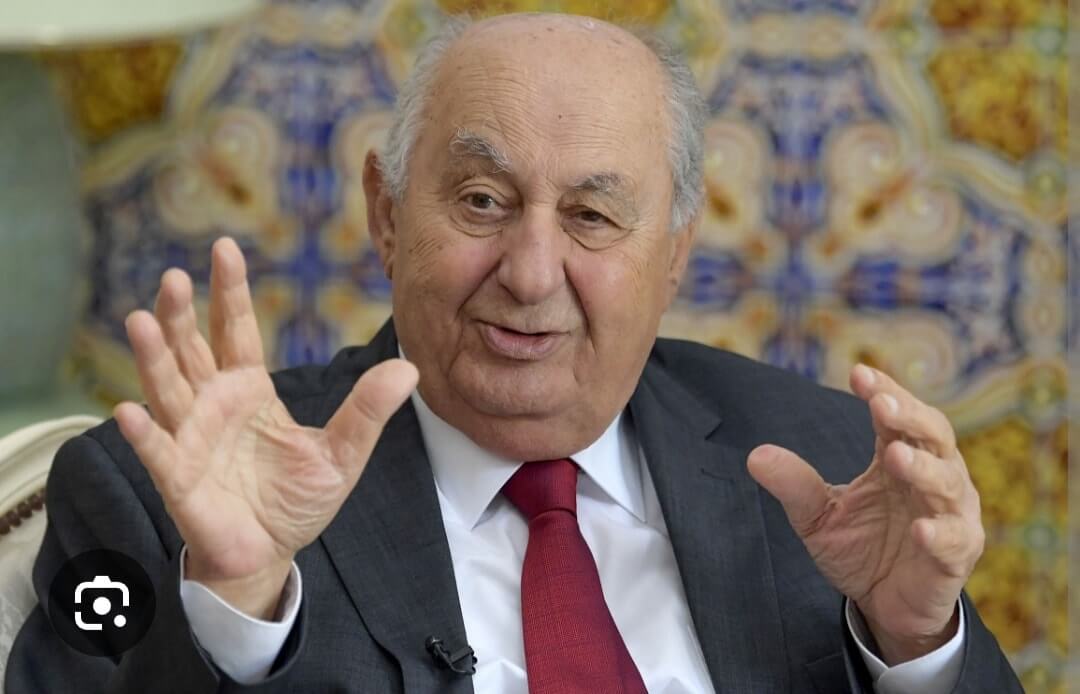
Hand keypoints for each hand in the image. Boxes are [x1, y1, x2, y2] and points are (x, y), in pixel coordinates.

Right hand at [114, 238, 417, 618]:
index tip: (224, 248)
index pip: (235, 331)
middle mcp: (212, 405)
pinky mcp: (178, 479)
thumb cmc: (298, 500)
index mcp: (250, 392)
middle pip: (192, 349)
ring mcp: (190, 438)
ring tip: (141, 320)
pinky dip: (144, 433)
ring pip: (167, 389)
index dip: (229, 291)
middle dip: (180, 314)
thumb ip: (368, 411)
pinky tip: (130, 412)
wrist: (270, 554)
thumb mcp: (343, 454)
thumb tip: (409, 368)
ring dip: (154, 357)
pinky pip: (158, 452)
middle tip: (173, 278)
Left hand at [746, 364, 982, 663]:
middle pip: (933, 435)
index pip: (897, 416)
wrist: (885, 606)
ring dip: (923, 468)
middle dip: (910, 417)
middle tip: (882, 403)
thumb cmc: (860, 548)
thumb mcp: (817, 516)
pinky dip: (938, 533)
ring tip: (895, 457)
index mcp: (899, 457)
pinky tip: (919, 529)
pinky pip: (952, 540)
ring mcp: (950, 515)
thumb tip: (755, 455)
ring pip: (947, 482)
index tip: (859, 373)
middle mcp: (933, 477)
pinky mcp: (956, 556)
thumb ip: (795, 485)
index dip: (883, 392)